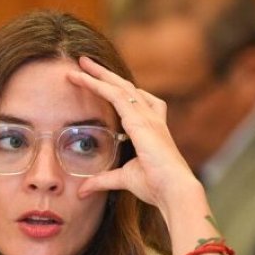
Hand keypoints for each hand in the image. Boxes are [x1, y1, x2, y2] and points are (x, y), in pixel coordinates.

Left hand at [68, 56, 199, 218]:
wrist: (174, 190)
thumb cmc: (155, 186)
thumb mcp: (123, 179)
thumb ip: (101, 180)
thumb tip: (81, 191)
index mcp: (151, 128)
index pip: (132, 101)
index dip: (116, 90)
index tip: (100, 82)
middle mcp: (150, 117)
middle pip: (126, 87)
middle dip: (105, 74)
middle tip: (85, 62)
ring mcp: (147, 116)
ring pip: (119, 87)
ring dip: (98, 74)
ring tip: (81, 62)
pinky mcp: (139, 120)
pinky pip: (115, 95)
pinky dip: (97, 84)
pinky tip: (83, 78)